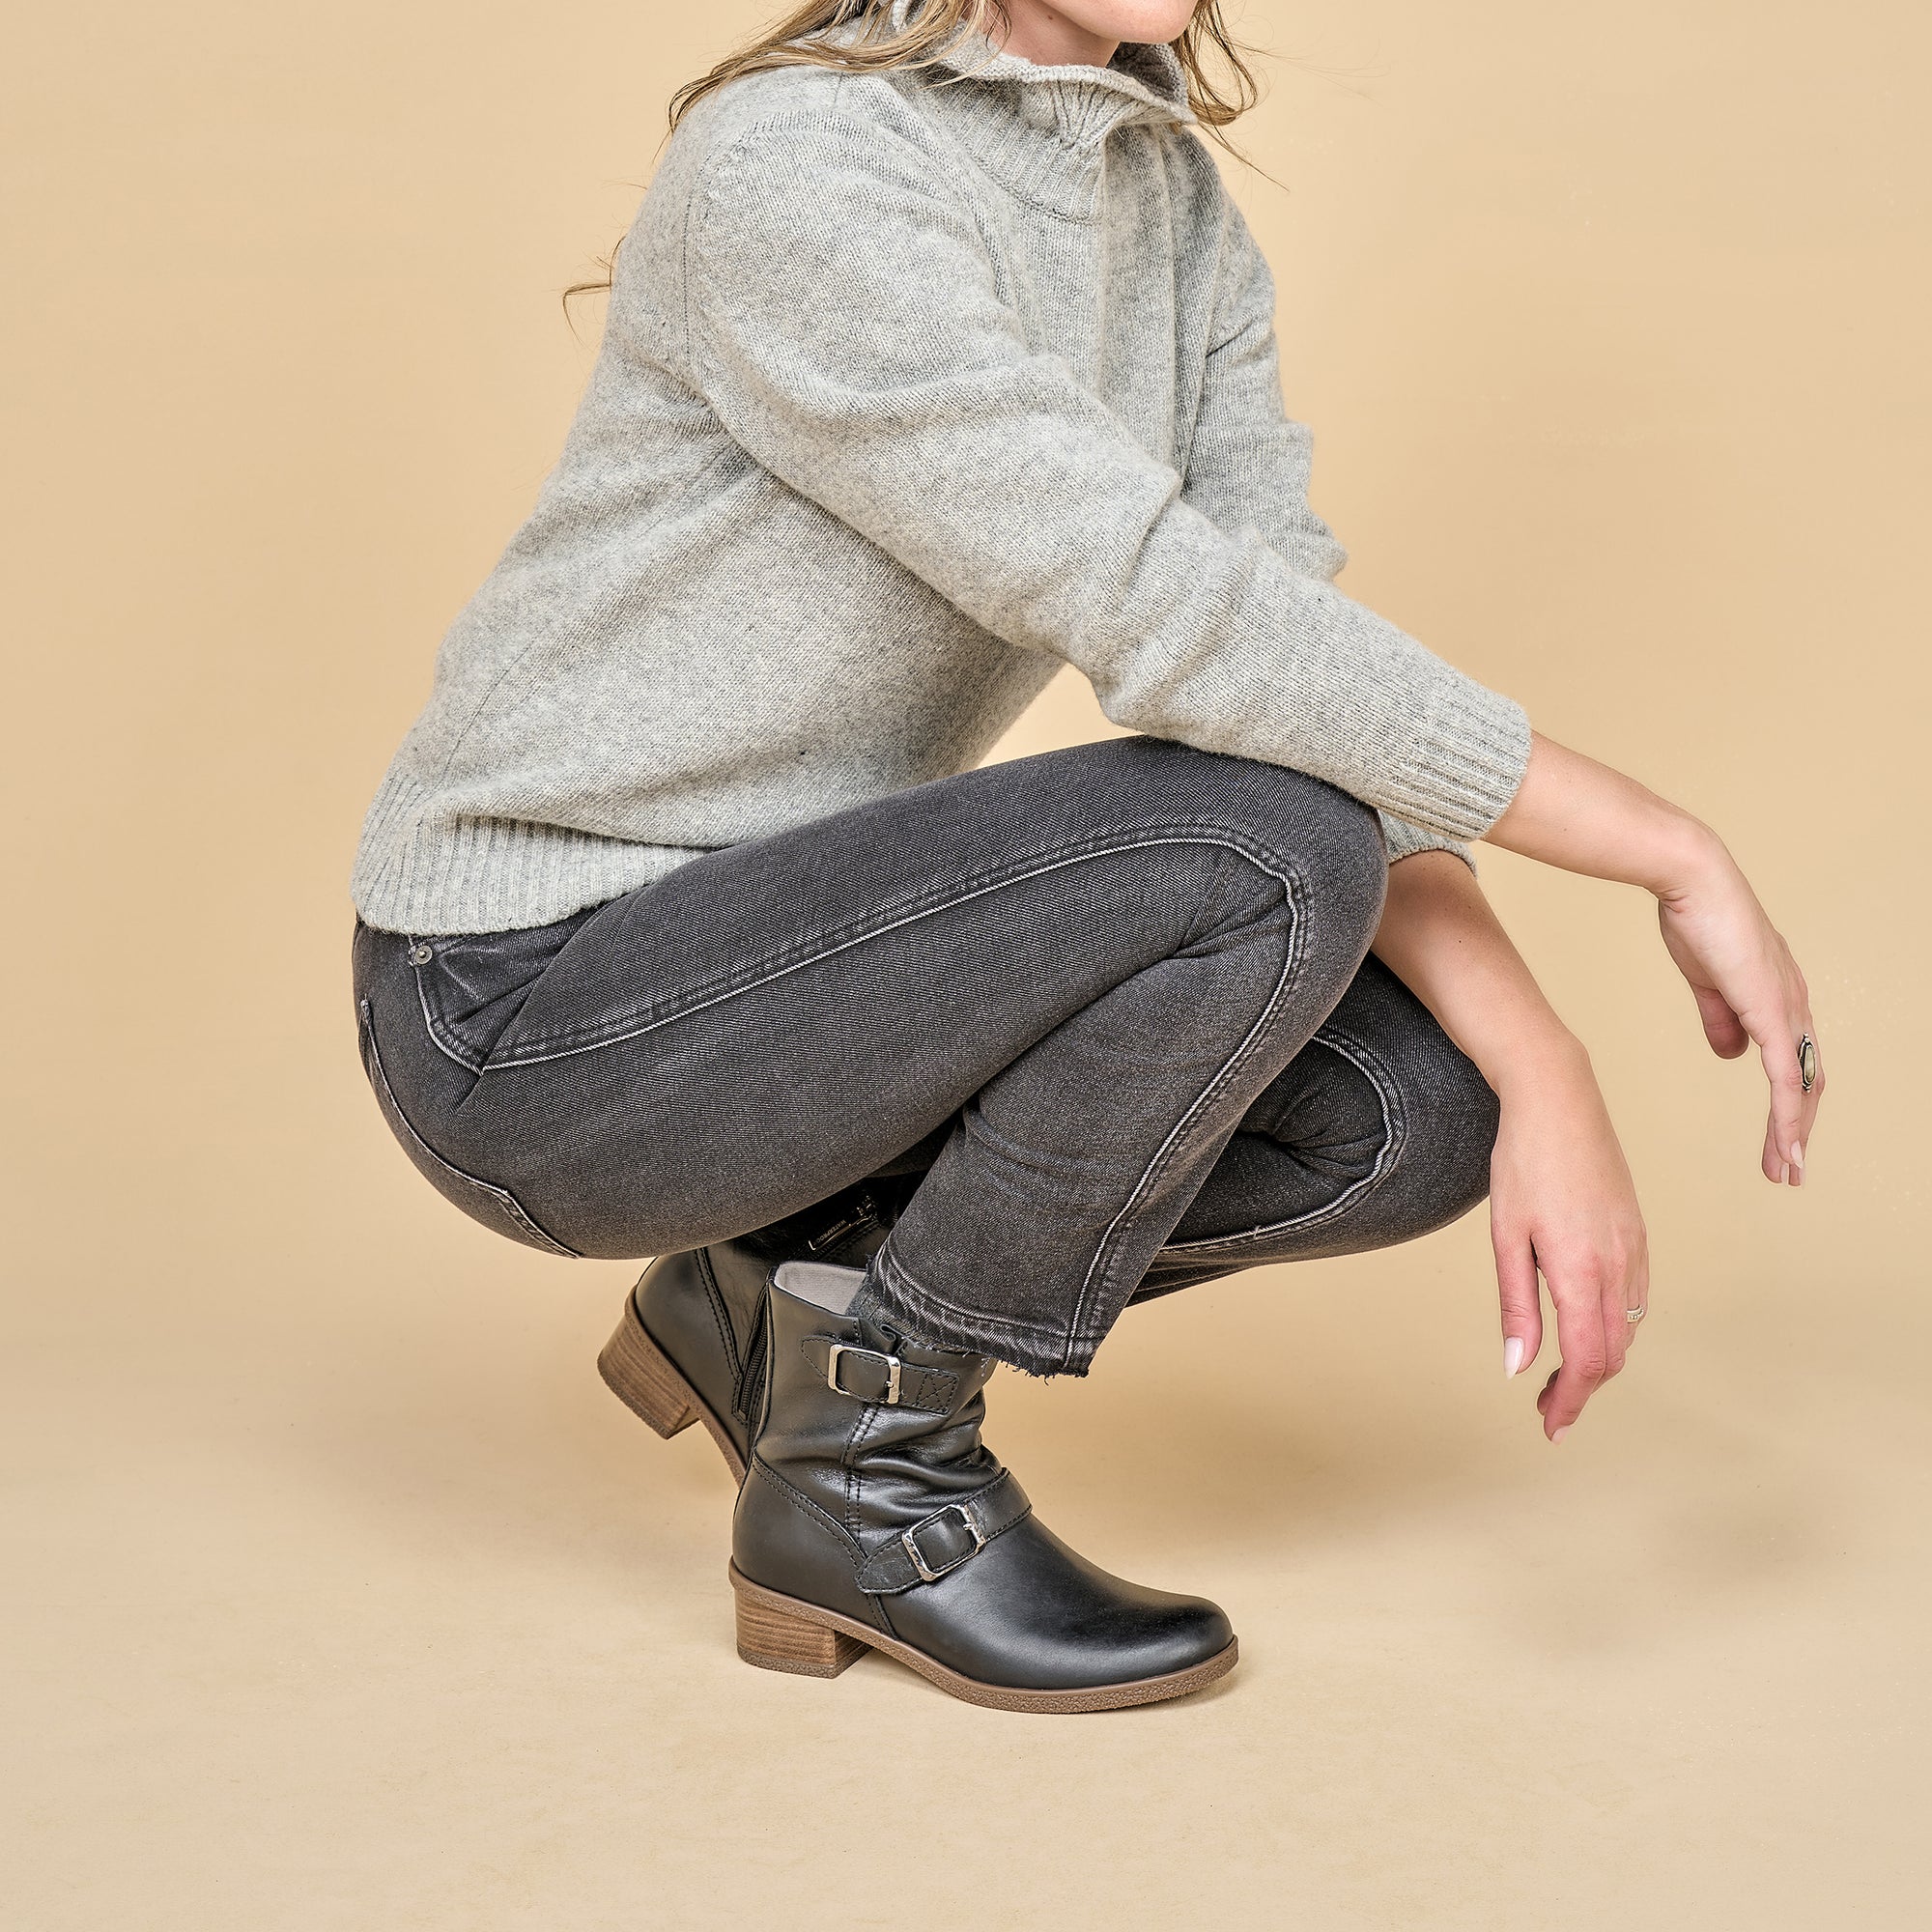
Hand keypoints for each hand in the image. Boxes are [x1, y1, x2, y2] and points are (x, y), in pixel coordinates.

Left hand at [1490, 1038, 1647, 1440]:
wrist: (1559, 1100)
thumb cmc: (1523, 1162)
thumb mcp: (1507, 1237)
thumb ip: (1517, 1306)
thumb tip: (1520, 1368)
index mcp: (1582, 1271)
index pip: (1588, 1361)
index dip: (1571, 1402)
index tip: (1552, 1426)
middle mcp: (1619, 1265)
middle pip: (1613, 1354)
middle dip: (1583, 1389)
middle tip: (1548, 1408)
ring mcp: (1635, 1248)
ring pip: (1628, 1328)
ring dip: (1600, 1359)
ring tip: (1562, 1374)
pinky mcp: (1638, 1233)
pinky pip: (1636, 1298)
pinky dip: (1615, 1326)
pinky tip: (1587, 1324)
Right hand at [1654, 836, 1822, 1184]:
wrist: (1693, 883)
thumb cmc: (1696, 919)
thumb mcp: (1706, 980)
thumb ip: (1720, 1019)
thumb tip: (1731, 1053)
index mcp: (1777, 996)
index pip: (1793, 1061)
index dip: (1789, 1102)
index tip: (1777, 1138)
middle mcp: (1793, 1004)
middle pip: (1807, 1081)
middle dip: (1797, 1128)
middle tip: (1786, 1169)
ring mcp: (1788, 1009)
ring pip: (1802, 1087)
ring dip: (1794, 1133)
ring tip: (1785, 1171)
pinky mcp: (1773, 1013)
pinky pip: (1786, 1077)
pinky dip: (1789, 1116)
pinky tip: (1786, 1145)